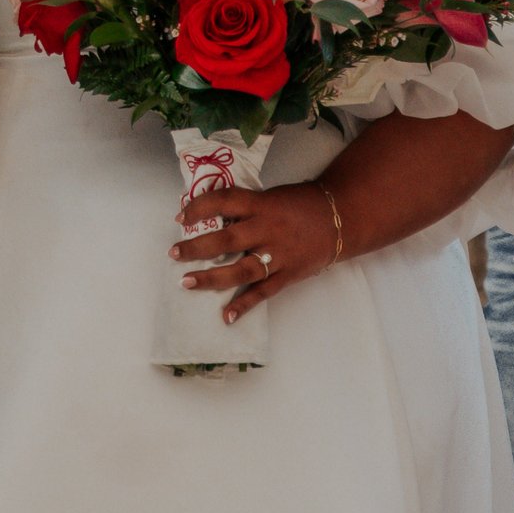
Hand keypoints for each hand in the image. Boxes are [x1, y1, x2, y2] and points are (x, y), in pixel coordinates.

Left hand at [174, 184, 341, 325]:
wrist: (339, 218)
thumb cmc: (300, 204)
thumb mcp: (271, 197)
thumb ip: (245, 208)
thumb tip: (210, 216)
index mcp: (261, 205)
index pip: (224, 202)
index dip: (199, 207)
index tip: (180, 217)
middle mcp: (267, 230)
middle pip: (226, 240)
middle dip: (196, 248)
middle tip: (174, 253)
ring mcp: (278, 255)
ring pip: (240, 270)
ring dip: (211, 278)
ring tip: (186, 283)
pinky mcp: (288, 275)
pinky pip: (263, 292)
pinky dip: (244, 305)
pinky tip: (226, 316)